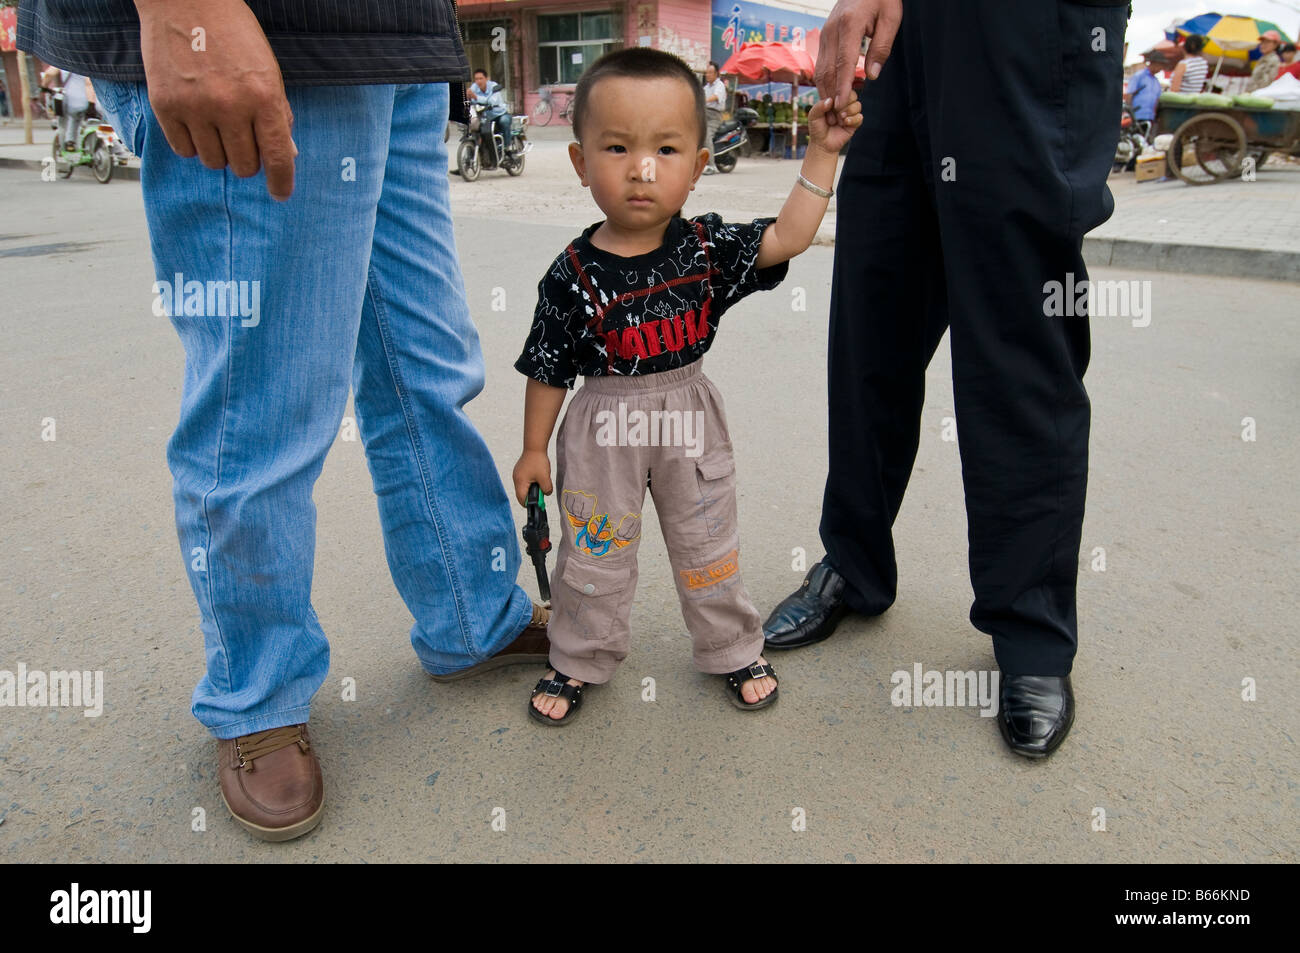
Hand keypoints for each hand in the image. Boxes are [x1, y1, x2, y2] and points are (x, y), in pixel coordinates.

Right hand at [135, 0, 296, 199]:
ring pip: (214, 162)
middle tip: (242, 137)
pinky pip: (184, 150)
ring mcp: (195, 107)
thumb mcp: (267, 70)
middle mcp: (230, 106)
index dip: (281, 183)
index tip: (281, 194)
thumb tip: (286, 155)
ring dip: (220, 152)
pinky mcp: (165, 106)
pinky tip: (196, 122)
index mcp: (263, 97)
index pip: (277, 157)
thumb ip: (277, 113)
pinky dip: (193, 144)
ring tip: (218, 124)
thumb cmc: (232, 33)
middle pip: (244, 167)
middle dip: (248, 160)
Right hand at [512, 450, 552, 506]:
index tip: (538, 504)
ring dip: (533, 488)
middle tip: (542, 492)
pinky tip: (539, 477)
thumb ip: (546, 489)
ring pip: (524, 487)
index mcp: (520, 482)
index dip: (530, 504)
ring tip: (541, 483)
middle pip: (522, 494)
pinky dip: (532, 482)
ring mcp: (517, 474)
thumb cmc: (538, 461)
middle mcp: (516, 479)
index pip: (522, 499)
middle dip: (532, 495)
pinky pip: (525, 480)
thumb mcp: (545, 478)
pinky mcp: (520, 470)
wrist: (535, 446)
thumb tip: (546, 494)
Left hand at [807, 91, 861, 152]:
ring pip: (858, 105)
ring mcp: (850, 114)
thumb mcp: (813, 116)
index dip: (839, 95)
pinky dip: (853, 119)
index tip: (832, 104)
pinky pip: (860, 117)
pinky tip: (845, 123)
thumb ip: (819, 106)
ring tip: (840, 118)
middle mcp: (843, 105)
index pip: (842, 89)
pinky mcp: (855, 123)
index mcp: (834, 100)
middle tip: (837, 111)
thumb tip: (830, 100)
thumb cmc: (817, 129)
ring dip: (849, 111)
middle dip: (846, 102)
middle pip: (853, 95)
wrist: (822, 144)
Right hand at [815, 0, 901, 124]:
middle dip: (832, 94)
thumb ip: (881, 48)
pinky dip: (826, 80)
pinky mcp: (825, 36)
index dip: (842, 86)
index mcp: (849, 25)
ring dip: (827, 90)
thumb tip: (872, 76)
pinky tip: (834, 92)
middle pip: (827, 69)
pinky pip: (822, 62)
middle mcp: (832, 30)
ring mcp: (825, 33)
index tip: (841, 105)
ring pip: (821, 68)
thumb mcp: (891, 19)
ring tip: (836, 110)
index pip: (844, 62)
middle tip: (839, 116)